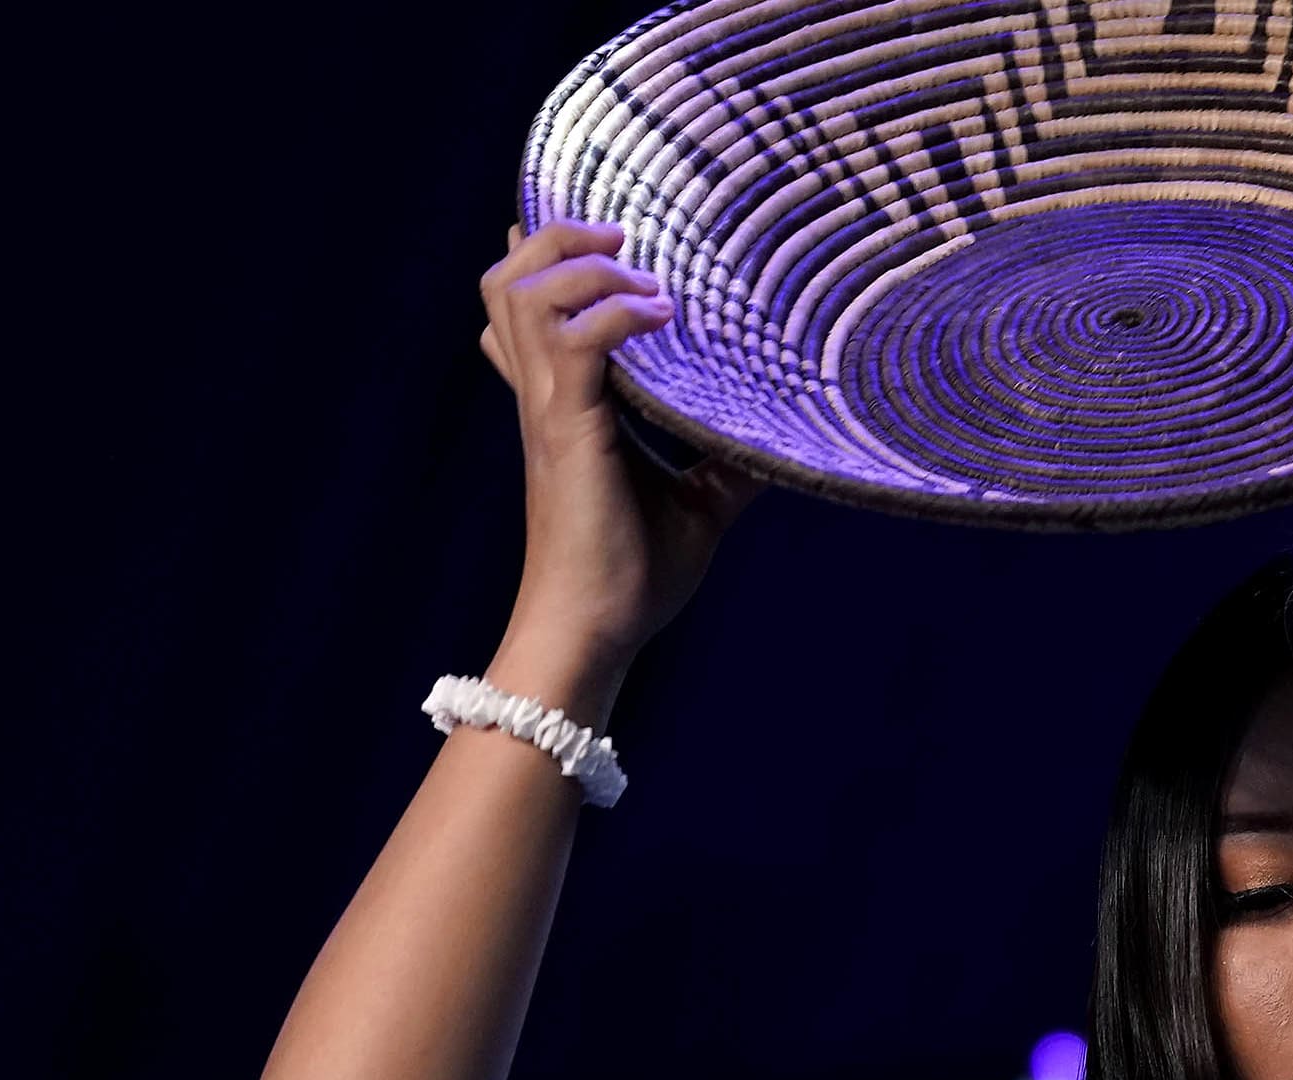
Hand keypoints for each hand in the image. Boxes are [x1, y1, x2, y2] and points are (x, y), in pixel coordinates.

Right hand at [477, 219, 770, 660]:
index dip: (546, 257)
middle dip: (557, 238)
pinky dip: (615, 313)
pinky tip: (663, 319)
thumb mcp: (698, 506)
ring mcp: (550, 411)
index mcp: (564, 404)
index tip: (610, 235)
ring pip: (522, 295)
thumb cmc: (633, 576)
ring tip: (642, 276)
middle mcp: (544, 397)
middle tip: (624, 239)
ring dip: (581, 265)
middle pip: (507, 281)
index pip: (524, 310)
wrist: (596, 631)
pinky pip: (573, 342)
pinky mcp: (568, 432)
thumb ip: (727, 463)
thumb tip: (784, 439)